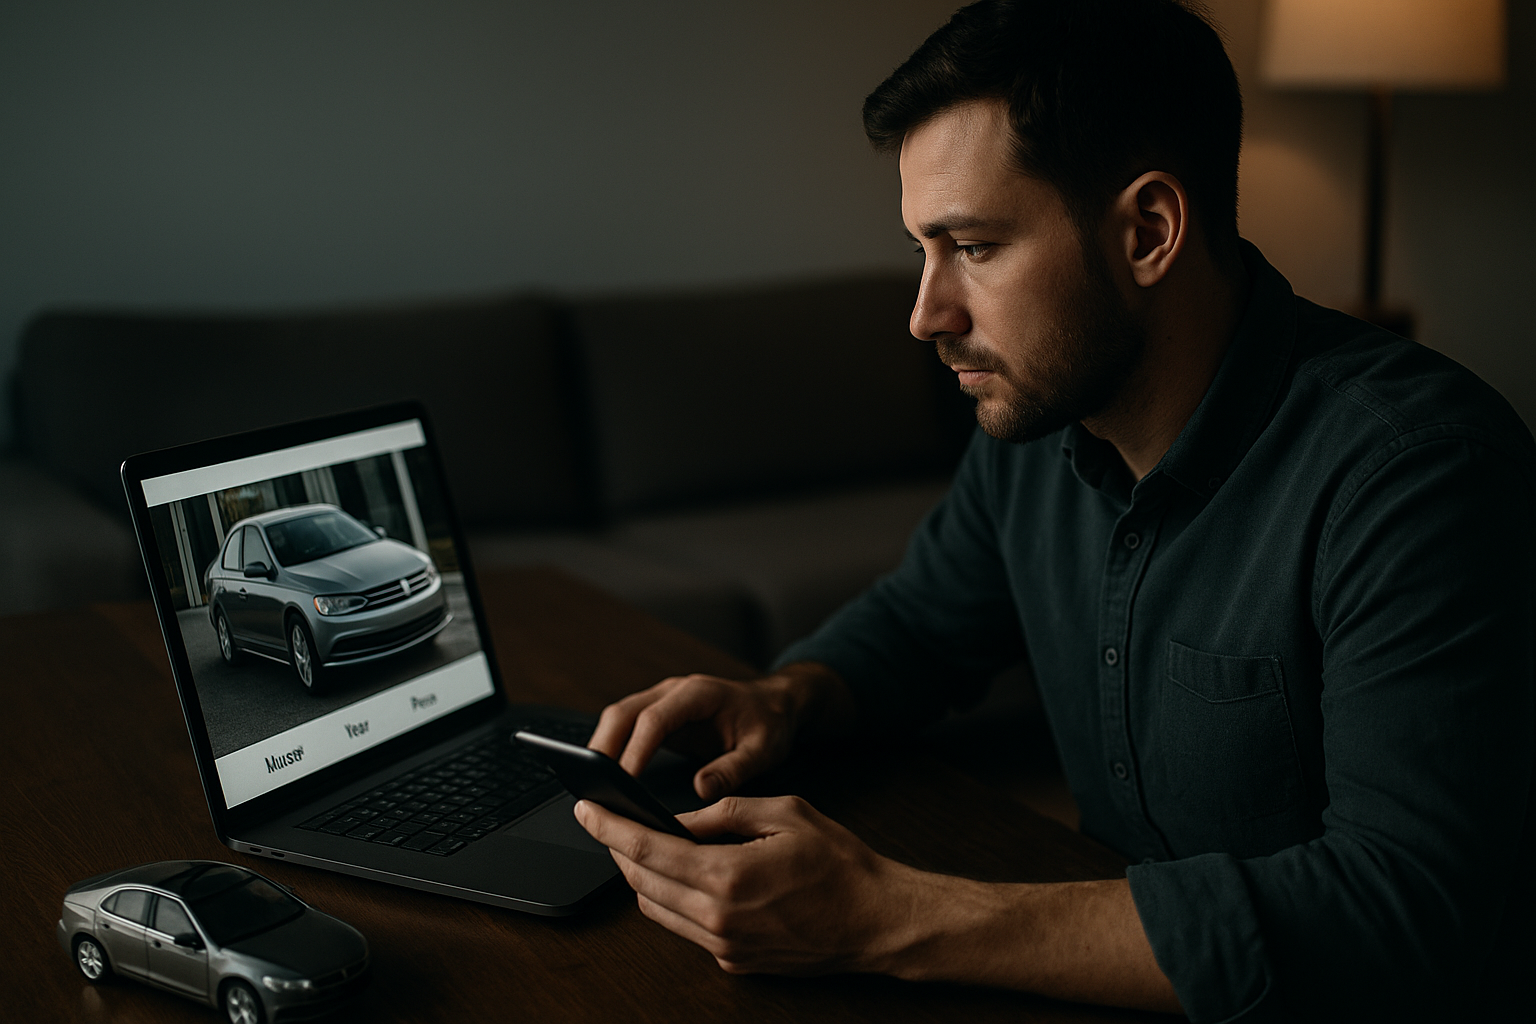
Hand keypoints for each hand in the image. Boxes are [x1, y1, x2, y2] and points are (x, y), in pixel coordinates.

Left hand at [575, 796, 1181, 1010]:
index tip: (586, 807)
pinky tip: (680, 876)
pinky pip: (684, 929)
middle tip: (608, 820)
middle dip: (618, 850)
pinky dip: (671, 899)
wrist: (879, 920)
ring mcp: (725, 947)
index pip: (646, 850)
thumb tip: (679, 818)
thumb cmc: (841, 864)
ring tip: (639, 845)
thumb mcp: (784, 812)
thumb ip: (724, 811)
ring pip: (656, 910)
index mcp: (728, 876)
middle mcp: (719, 919)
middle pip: (641, 884)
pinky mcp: (734, 963)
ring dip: (641, 878)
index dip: (608, 826)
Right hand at [589, 665, 850, 800]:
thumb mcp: (763, 749)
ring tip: (592, 786)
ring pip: (617, 718)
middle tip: (592, 787)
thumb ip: (734, 768)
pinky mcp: (658, 716)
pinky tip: (605, 777)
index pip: (654, 719)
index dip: (635, 750)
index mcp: (699, 694)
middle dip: (603, 748)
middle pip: (622, 713)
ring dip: (602, 748)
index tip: (622, 781)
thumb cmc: (769, 723)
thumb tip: (701, 789)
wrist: (775, 704)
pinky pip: (625, 728)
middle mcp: (674, 692)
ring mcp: (662, 701)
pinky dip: (611, 749)